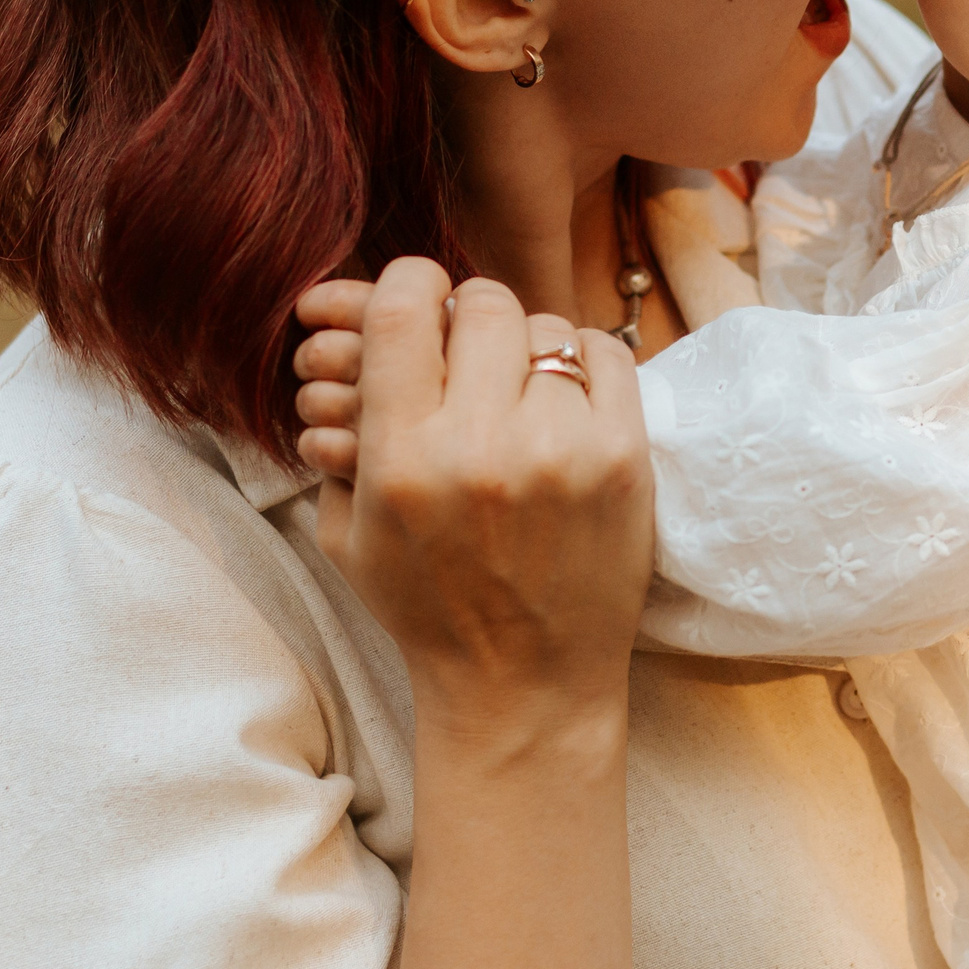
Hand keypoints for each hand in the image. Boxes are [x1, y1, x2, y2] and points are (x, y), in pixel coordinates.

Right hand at [300, 259, 650, 729]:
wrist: (522, 683)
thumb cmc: (428, 604)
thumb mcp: (350, 527)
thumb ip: (343, 425)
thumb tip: (342, 327)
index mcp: (402, 459)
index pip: (402, 308)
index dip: (404, 286)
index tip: (413, 299)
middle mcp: (482, 447)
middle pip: (481, 303)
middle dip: (466, 316)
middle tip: (465, 348)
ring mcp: (563, 450)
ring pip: (545, 327)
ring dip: (524, 345)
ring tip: (513, 389)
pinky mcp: (625, 458)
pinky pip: (607, 352)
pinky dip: (581, 360)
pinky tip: (562, 395)